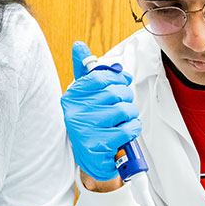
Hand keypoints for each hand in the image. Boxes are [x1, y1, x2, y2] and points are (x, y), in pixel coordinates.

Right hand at [62, 41, 141, 182]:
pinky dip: (132, 129)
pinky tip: (125, 133)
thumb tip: (79, 45)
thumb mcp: (85, 96)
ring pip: (124, 110)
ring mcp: (85, 128)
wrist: (91, 160)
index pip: (100, 75)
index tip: (122, 83)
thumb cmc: (91, 123)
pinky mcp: (97, 145)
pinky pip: (128, 128)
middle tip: (123, 108)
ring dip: (130, 116)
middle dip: (126, 99)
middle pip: (116, 92)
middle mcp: (74, 110)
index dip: (117, 78)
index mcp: (72, 95)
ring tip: (123, 122)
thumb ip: (85, 71)